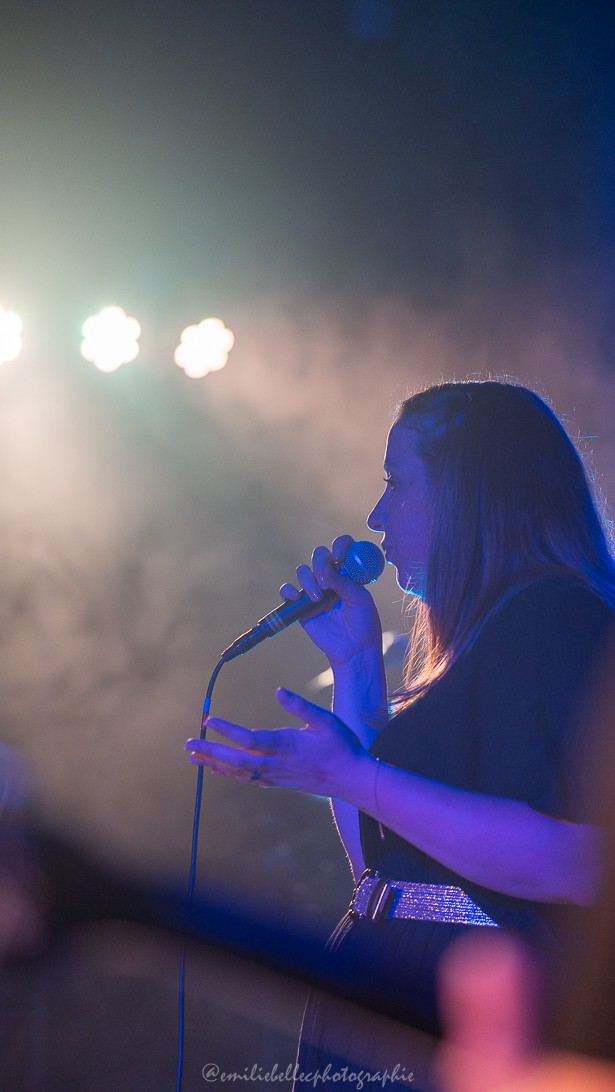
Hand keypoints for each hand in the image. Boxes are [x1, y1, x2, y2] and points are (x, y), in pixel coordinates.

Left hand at [184, 687, 374, 799]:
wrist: (352, 779)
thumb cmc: (342, 746)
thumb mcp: (325, 721)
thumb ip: (301, 707)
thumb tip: (278, 691)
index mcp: (287, 745)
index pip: (250, 739)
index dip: (228, 732)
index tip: (209, 721)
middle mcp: (277, 763)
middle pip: (237, 760)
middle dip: (210, 751)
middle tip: (188, 744)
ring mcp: (276, 775)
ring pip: (239, 772)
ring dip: (214, 763)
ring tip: (193, 756)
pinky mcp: (278, 782)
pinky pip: (248, 780)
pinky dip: (229, 774)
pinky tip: (217, 770)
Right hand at [279, 535, 382, 666]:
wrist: (354, 648)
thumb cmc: (363, 623)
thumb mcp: (360, 600)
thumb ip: (344, 583)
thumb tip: (327, 567)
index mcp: (348, 572)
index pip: (342, 547)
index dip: (339, 546)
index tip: (339, 557)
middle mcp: (331, 577)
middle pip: (319, 555)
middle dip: (320, 564)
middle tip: (326, 584)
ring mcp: (315, 590)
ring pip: (303, 571)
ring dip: (308, 580)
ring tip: (317, 598)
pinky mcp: (302, 605)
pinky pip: (288, 591)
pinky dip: (288, 591)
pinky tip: (295, 598)